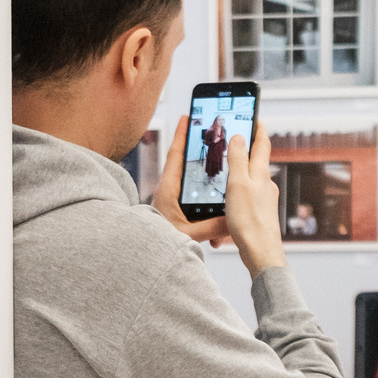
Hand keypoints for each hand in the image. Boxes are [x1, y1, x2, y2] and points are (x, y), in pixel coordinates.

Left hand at [152, 118, 233, 249]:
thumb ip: (211, 227)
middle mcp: (169, 193)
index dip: (182, 135)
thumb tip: (234, 220)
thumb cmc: (158, 245)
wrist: (144, 260)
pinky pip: (195, 206)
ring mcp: (172, 203)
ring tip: (224, 182)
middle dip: (201, 153)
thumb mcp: (188, 235)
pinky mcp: (176, 215)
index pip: (176, 156)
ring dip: (209, 186)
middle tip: (214, 137)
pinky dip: (209, 212)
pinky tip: (218, 230)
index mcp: (168, 190)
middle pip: (187, 166)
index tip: (187, 116)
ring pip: (194, 187)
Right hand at [218, 129, 286, 276]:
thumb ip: (239, 159)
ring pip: (252, 179)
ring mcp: (264, 200)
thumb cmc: (250, 221)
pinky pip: (248, 196)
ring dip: (241, 172)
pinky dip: (238, 191)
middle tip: (237, 139)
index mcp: (261, 174)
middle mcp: (266, 185)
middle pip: (258, 161)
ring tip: (228, 169)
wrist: (261, 252)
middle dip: (248, 149)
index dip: (258, 129)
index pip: (262, 144)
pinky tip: (229, 200)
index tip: (255, 117)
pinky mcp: (259, 213)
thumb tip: (239, 137)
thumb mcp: (238, 184)